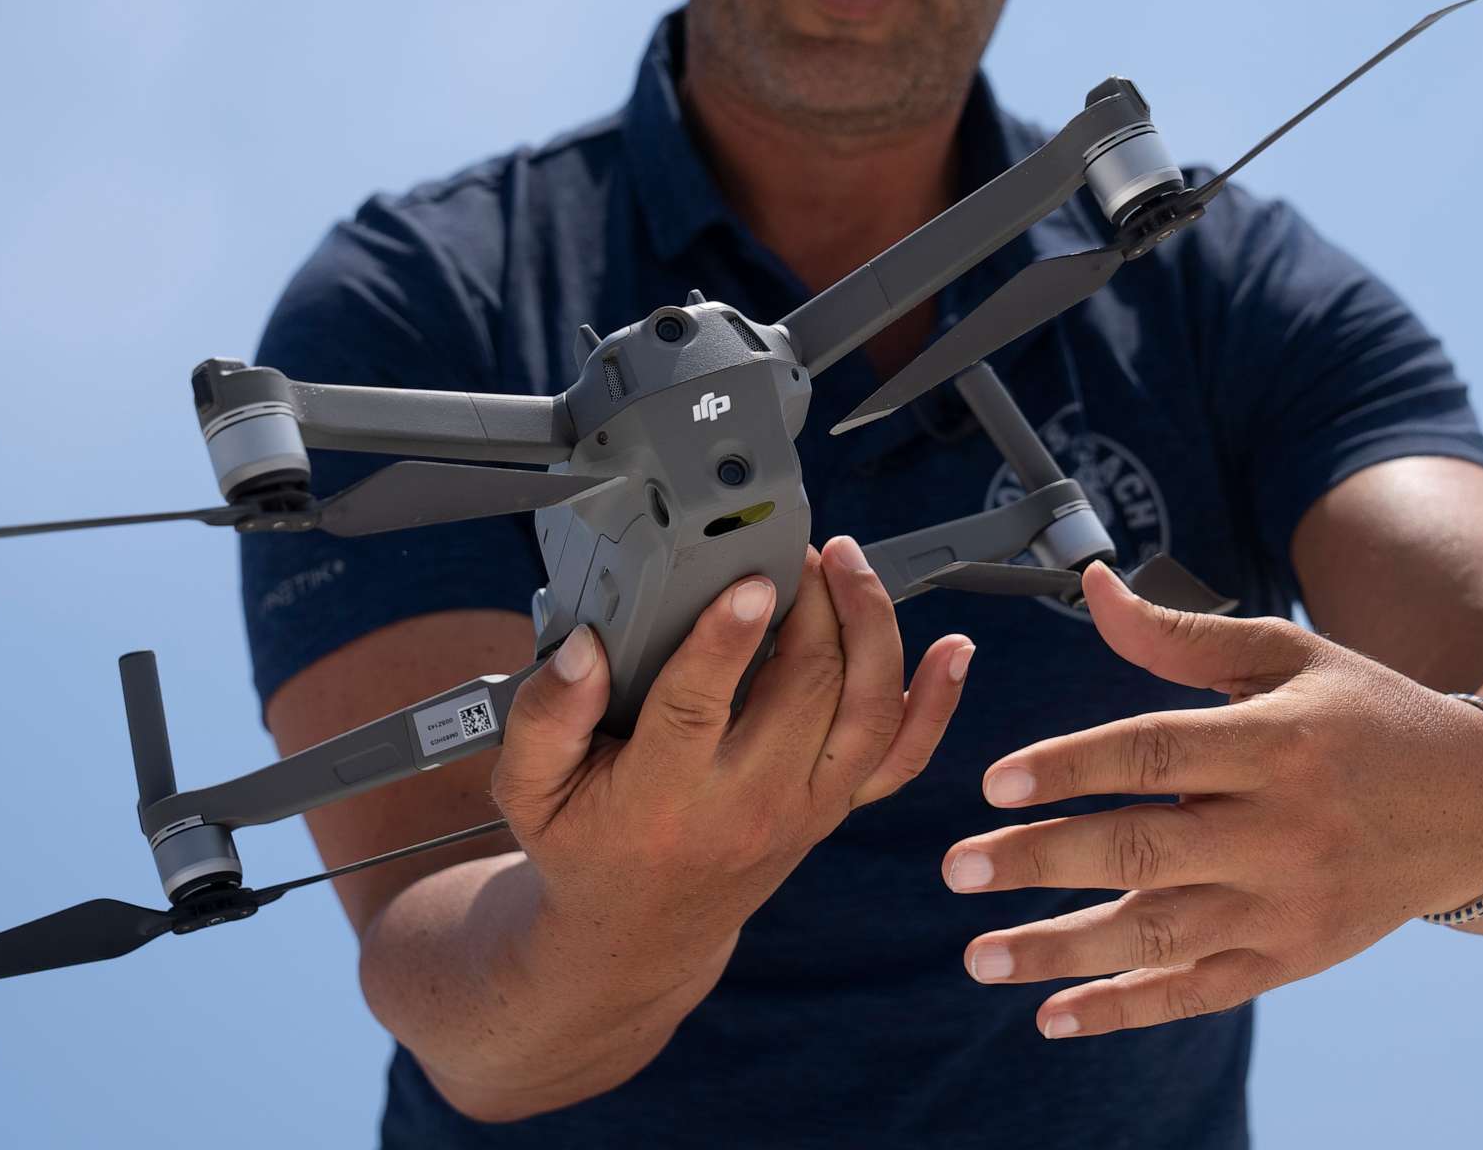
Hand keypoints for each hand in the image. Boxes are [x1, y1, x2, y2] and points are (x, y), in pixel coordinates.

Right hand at [491, 536, 974, 969]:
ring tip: (846, 565)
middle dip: (812, 605)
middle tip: (792, 547)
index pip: (700, 706)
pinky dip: (937, 703)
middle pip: (804, 691)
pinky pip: (901, 758)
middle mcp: (746, 803)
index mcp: (662, 795)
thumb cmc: (584, 845)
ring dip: (871, 628)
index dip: (727, 639)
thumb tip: (586, 647)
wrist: (640, 935)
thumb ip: (545, 715)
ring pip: (865, 712)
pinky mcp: (833, 807)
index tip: (747, 581)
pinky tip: (953, 649)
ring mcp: (802, 807)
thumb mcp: (529, 789)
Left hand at [943, 563, 1482, 1038]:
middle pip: (1144, 850)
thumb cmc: (1366, 717)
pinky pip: (1198, 991)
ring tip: (978, 955)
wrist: (1478, 809)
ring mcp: (1287, 903)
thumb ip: (1181, 635)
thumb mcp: (1287, 655)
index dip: (1071, 767)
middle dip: (1042, 862)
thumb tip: (1091, 587)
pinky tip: (1052, 1016)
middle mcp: (1280, 829)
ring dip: (1060, 949)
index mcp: (1276, 742)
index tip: (994, 783)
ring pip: (1159, 934)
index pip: (1156, 756)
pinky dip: (1124, 1008)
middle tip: (957, 867)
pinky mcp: (1293, 957)